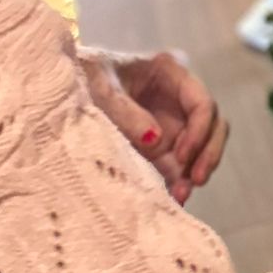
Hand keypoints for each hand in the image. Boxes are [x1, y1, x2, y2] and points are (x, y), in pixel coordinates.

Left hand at [82, 47, 228, 205]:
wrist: (60, 88)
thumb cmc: (83, 75)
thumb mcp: (100, 88)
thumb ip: (126, 111)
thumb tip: (156, 140)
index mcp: (170, 73)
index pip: (202, 103)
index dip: (199, 131)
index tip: (182, 155)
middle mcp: (177, 98)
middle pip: (212, 126)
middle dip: (207, 154)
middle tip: (196, 181)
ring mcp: (170, 122)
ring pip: (199, 149)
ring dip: (193, 173)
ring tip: (179, 197)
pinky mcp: (159, 146)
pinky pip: (177, 165)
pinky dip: (176, 181)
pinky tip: (169, 199)